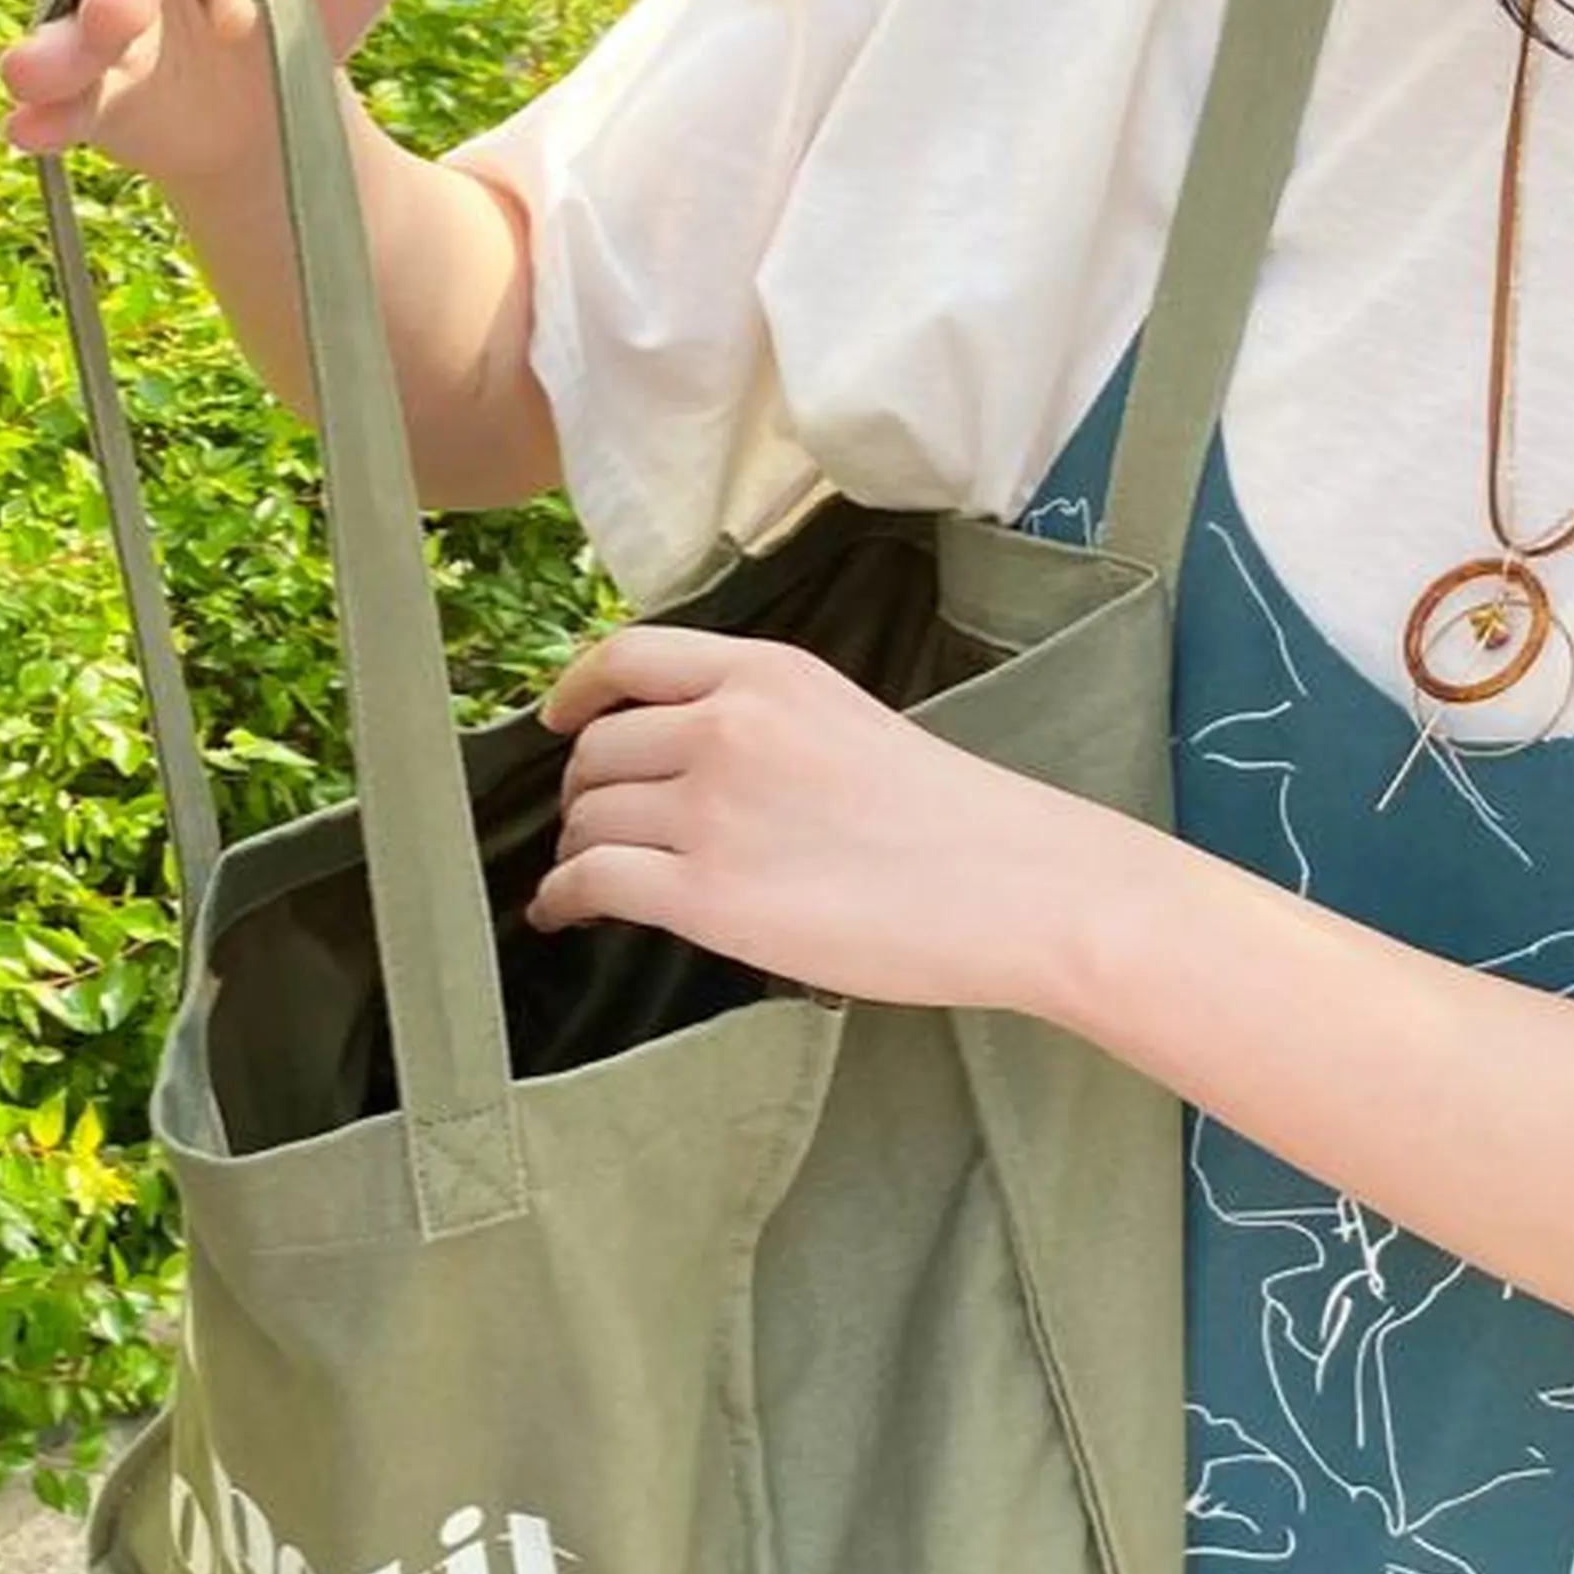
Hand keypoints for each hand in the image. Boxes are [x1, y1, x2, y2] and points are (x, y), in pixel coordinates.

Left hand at [531, 624, 1150, 1017]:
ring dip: (577, 849)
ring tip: (590, 876)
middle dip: (585, 791)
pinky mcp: (708, 895)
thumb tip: (676, 753)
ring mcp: (711, 810)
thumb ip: (756, 716)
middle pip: (597, 748)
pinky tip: (563, 915)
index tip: (559, 720)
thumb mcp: (843, 716)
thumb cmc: (950, 815)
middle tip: (599, 825)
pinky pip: (592, 883)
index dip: (576, 692)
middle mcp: (724, 726)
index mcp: (764, 671)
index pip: (627, 658)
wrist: (1014, 885)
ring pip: (588, 818)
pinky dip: (561, 900)